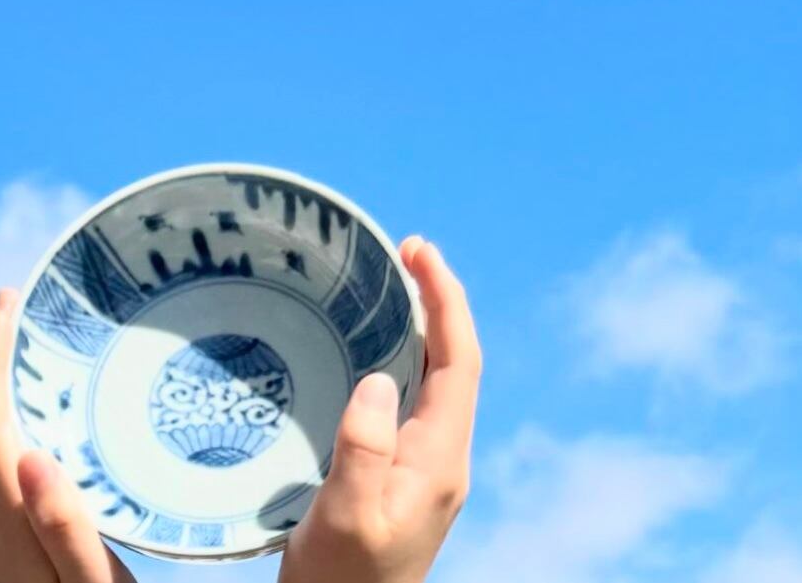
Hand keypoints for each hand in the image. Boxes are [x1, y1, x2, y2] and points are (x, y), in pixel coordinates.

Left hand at [0, 288, 134, 582]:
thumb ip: (64, 526)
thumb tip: (29, 454)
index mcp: (10, 520)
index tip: (8, 304)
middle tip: (16, 301)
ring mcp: (5, 529)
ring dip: (1, 383)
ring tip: (28, 340)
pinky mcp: (21, 535)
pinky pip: (5, 457)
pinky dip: (17, 413)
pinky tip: (49, 408)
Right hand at [280, 236, 481, 582]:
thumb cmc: (340, 582)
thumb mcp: (345, 517)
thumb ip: (365, 448)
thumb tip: (381, 381)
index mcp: (441, 458)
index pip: (461, 359)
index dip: (446, 299)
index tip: (420, 252)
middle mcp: (446, 455)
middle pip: (459, 360)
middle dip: (440, 300)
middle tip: (407, 252)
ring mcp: (431, 465)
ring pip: (442, 377)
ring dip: (428, 325)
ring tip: (398, 282)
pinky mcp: (409, 473)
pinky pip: (420, 397)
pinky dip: (409, 357)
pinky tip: (382, 347)